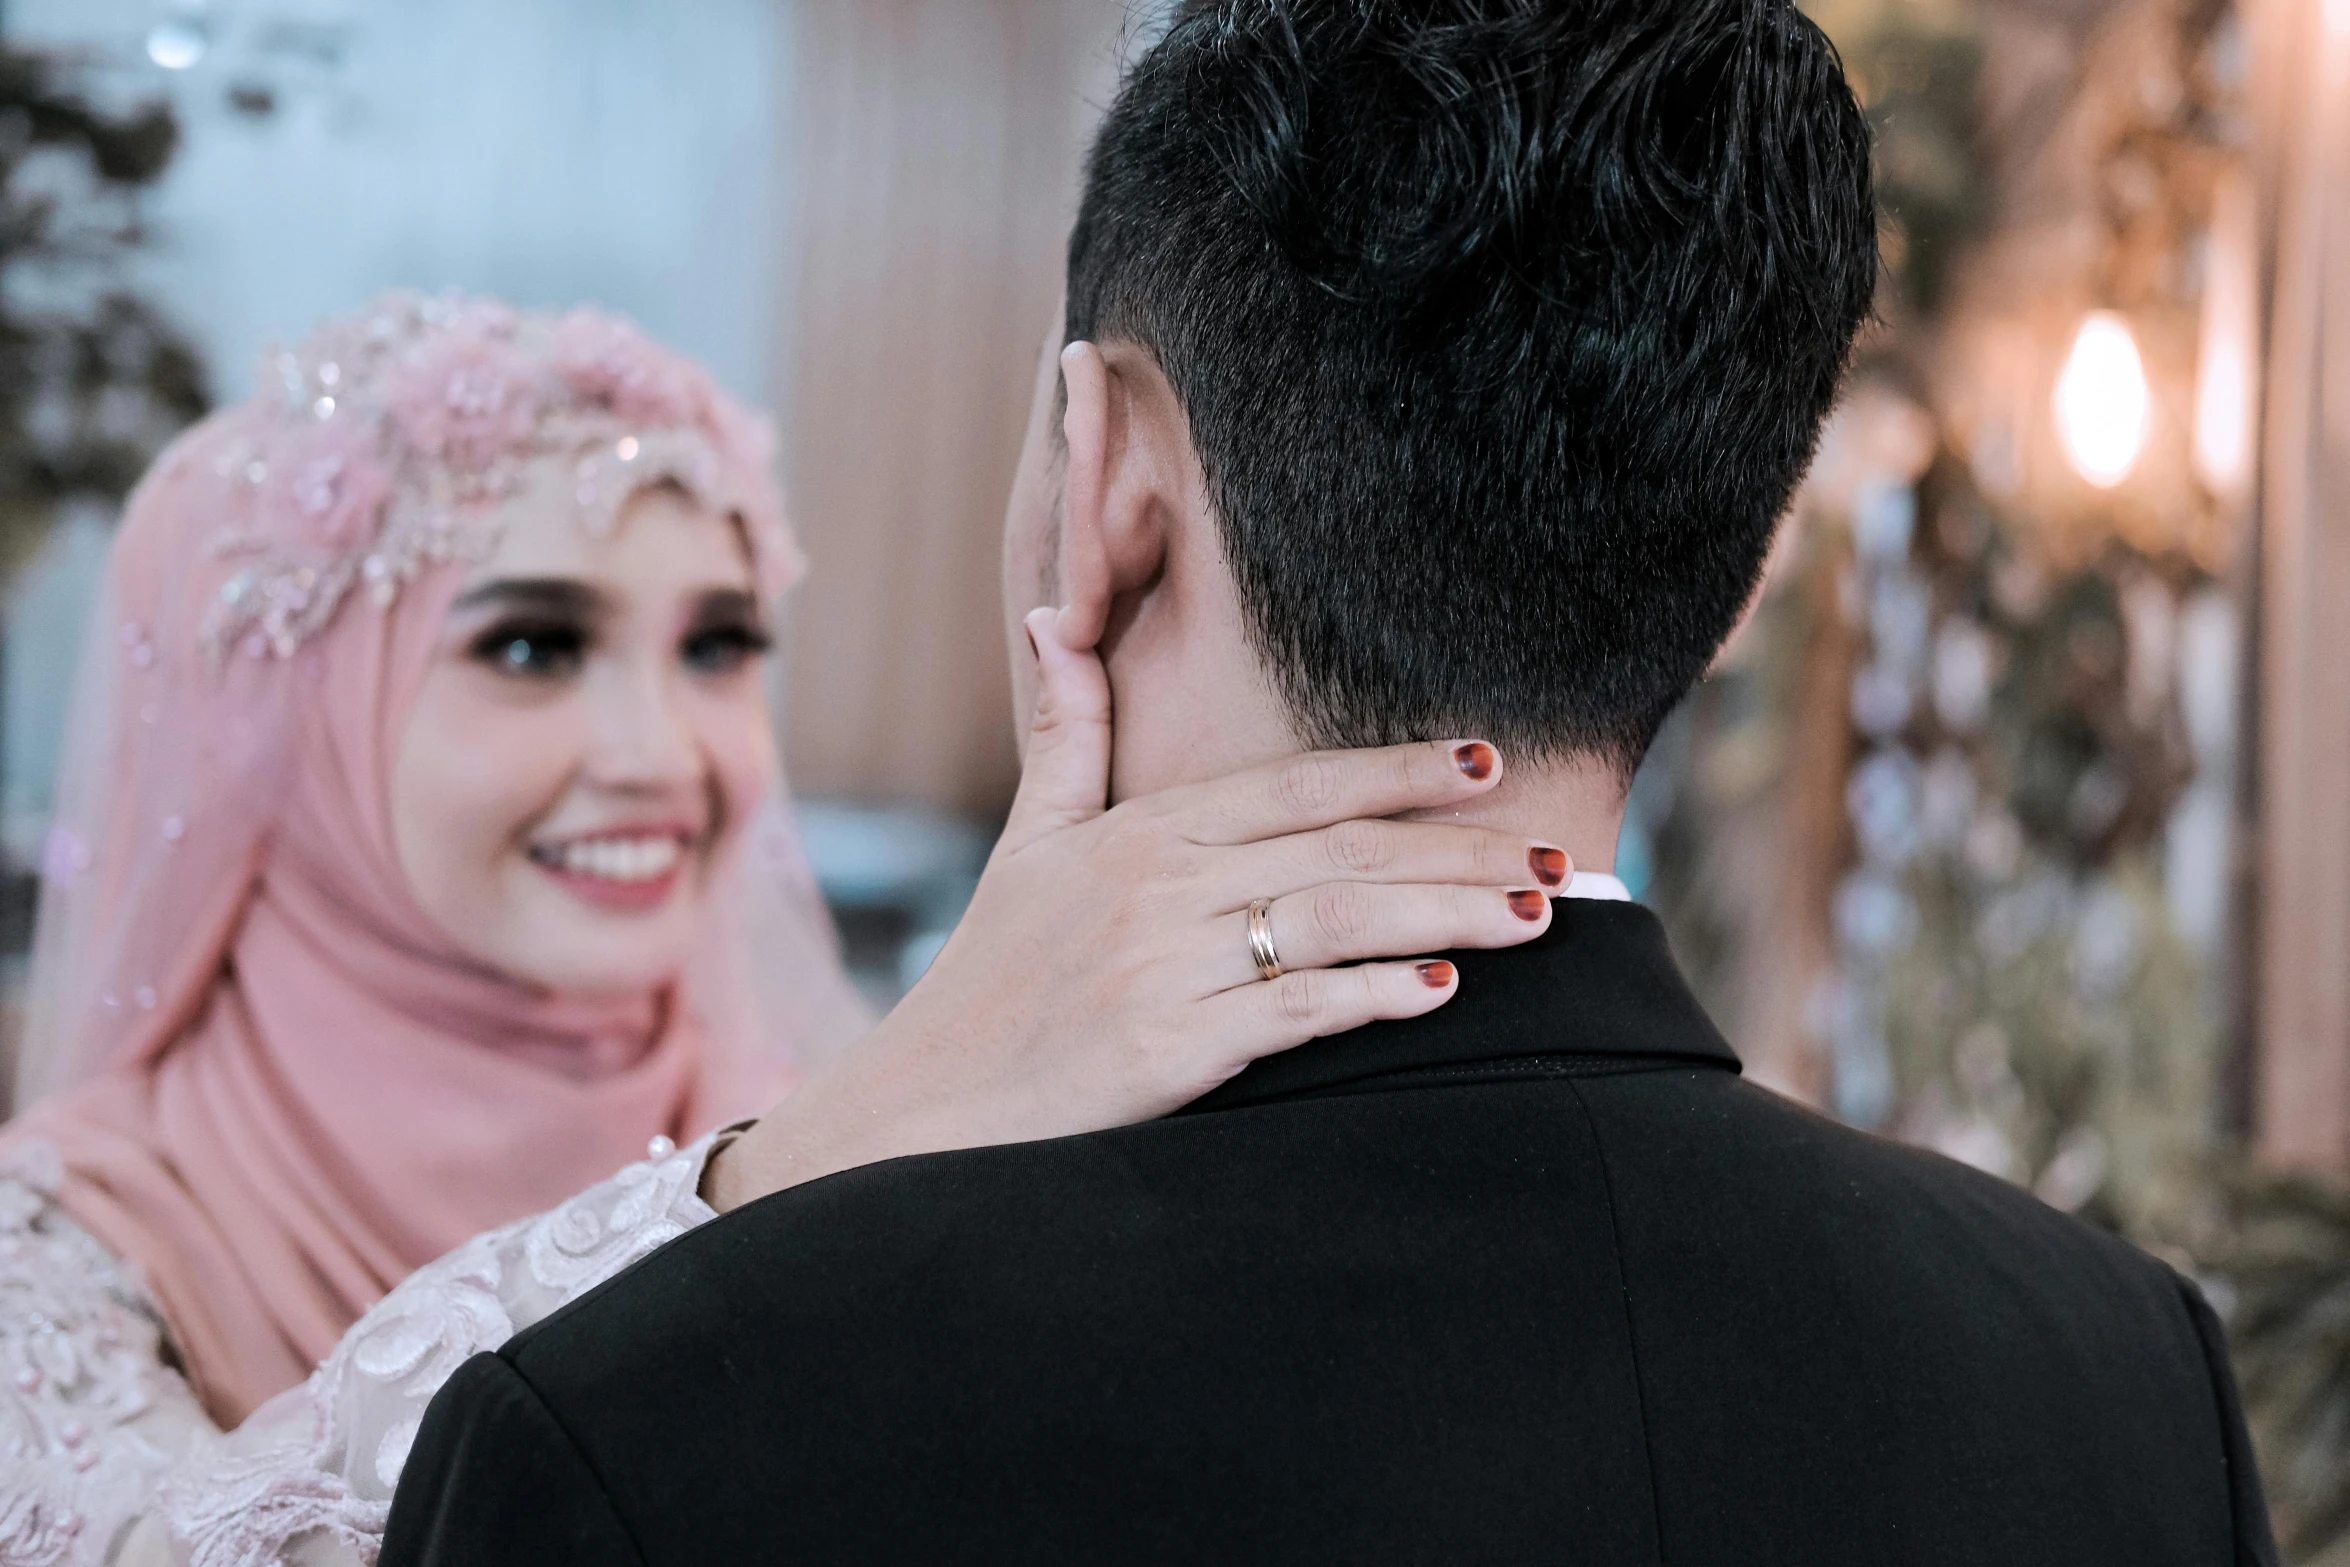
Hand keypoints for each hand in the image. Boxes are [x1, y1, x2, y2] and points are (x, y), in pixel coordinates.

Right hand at [702, 609, 1568, 1209]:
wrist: (925, 1102)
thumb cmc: (990, 975)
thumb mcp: (1027, 842)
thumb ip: (1066, 737)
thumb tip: (1050, 620)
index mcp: (1138, 832)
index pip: (1294, 786)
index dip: (1397, 772)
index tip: (1488, 764)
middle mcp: (1156, 886)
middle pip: (1338, 849)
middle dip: (1457, 847)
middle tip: (1556, 852)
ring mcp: (1161, 966)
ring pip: (1332, 921)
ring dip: (1443, 914)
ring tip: (1531, 917)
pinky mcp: (1165, 1049)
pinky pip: (1291, 1013)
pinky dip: (1370, 997)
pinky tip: (1439, 988)